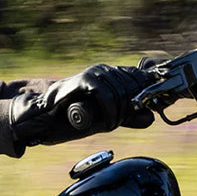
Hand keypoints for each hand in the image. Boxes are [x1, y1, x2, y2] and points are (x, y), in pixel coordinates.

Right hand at [9, 64, 154, 148]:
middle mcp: (106, 70)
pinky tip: (107, 122)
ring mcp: (95, 72)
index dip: (146, 96)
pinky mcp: (84, 79)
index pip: (142, 80)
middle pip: (134, 88)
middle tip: (117, 124)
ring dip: (119, 114)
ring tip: (109, 125)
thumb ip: (127, 117)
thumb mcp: (107, 118)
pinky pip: (106, 94)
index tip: (145, 112)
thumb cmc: (74, 115)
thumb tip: (151, 118)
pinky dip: (110, 111)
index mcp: (113, 75)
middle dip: (130, 110)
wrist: (46, 115)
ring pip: (122, 92)